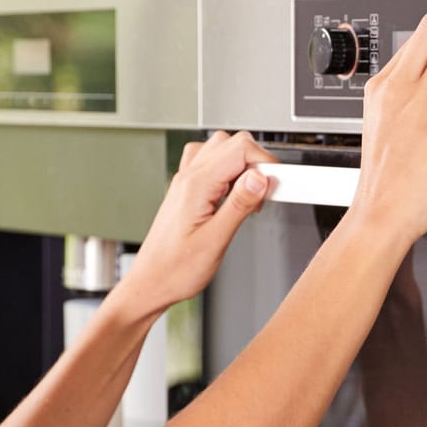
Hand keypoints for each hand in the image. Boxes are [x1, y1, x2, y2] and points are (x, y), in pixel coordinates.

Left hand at [117, 131, 276, 317]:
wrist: (151, 283)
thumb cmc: (175, 270)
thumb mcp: (215, 241)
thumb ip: (239, 205)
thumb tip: (259, 178)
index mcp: (196, 186)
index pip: (239, 149)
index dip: (265, 162)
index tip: (275, 185)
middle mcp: (188, 178)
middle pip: (231, 143)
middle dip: (256, 161)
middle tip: (264, 192)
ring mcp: (185, 182)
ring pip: (220, 148)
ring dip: (241, 164)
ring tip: (249, 194)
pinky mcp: (186, 191)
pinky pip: (207, 162)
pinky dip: (226, 169)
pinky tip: (231, 192)